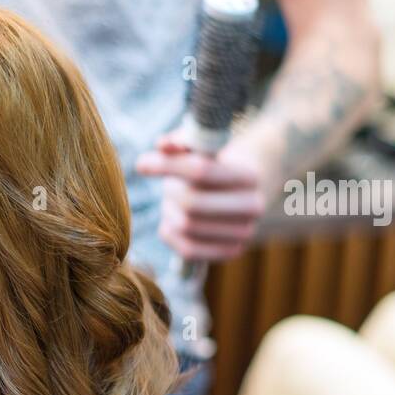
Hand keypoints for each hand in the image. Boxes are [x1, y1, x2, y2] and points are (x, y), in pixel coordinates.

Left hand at [136, 132, 268, 262]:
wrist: (242, 194)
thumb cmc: (216, 167)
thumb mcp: (202, 149)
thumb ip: (181, 142)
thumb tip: (162, 145)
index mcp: (249, 175)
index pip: (201, 170)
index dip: (167, 166)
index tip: (142, 163)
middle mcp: (253, 206)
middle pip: (190, 202)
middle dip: (169, 192)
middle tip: (168, 187)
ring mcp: (244, 233)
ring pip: (185, 226)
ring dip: (169, 212)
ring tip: (174, 202)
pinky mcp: (231, 252)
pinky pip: (187, 250)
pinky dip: (171, 233)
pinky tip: (173, 221)